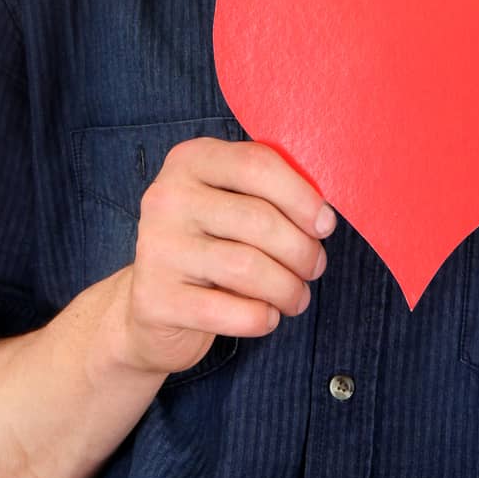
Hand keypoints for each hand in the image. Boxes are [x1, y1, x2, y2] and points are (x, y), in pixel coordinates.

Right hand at [117, 138, 335, 376]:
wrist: (153, 307)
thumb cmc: (210, 245)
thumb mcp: (229, 203)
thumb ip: (267, 193)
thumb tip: (322, 215)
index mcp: (191, 160)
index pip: (255, 164)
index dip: (300, 196)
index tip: (325, 224)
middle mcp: (167, 197)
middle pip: (258, 218)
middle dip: (300, 249)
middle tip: (315, 267)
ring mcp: (157, 248)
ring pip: (247, 266)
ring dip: (287, 287)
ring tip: (297, 297)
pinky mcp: (156, 299)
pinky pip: (228, 310)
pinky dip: (260, 317)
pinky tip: (267, 316)